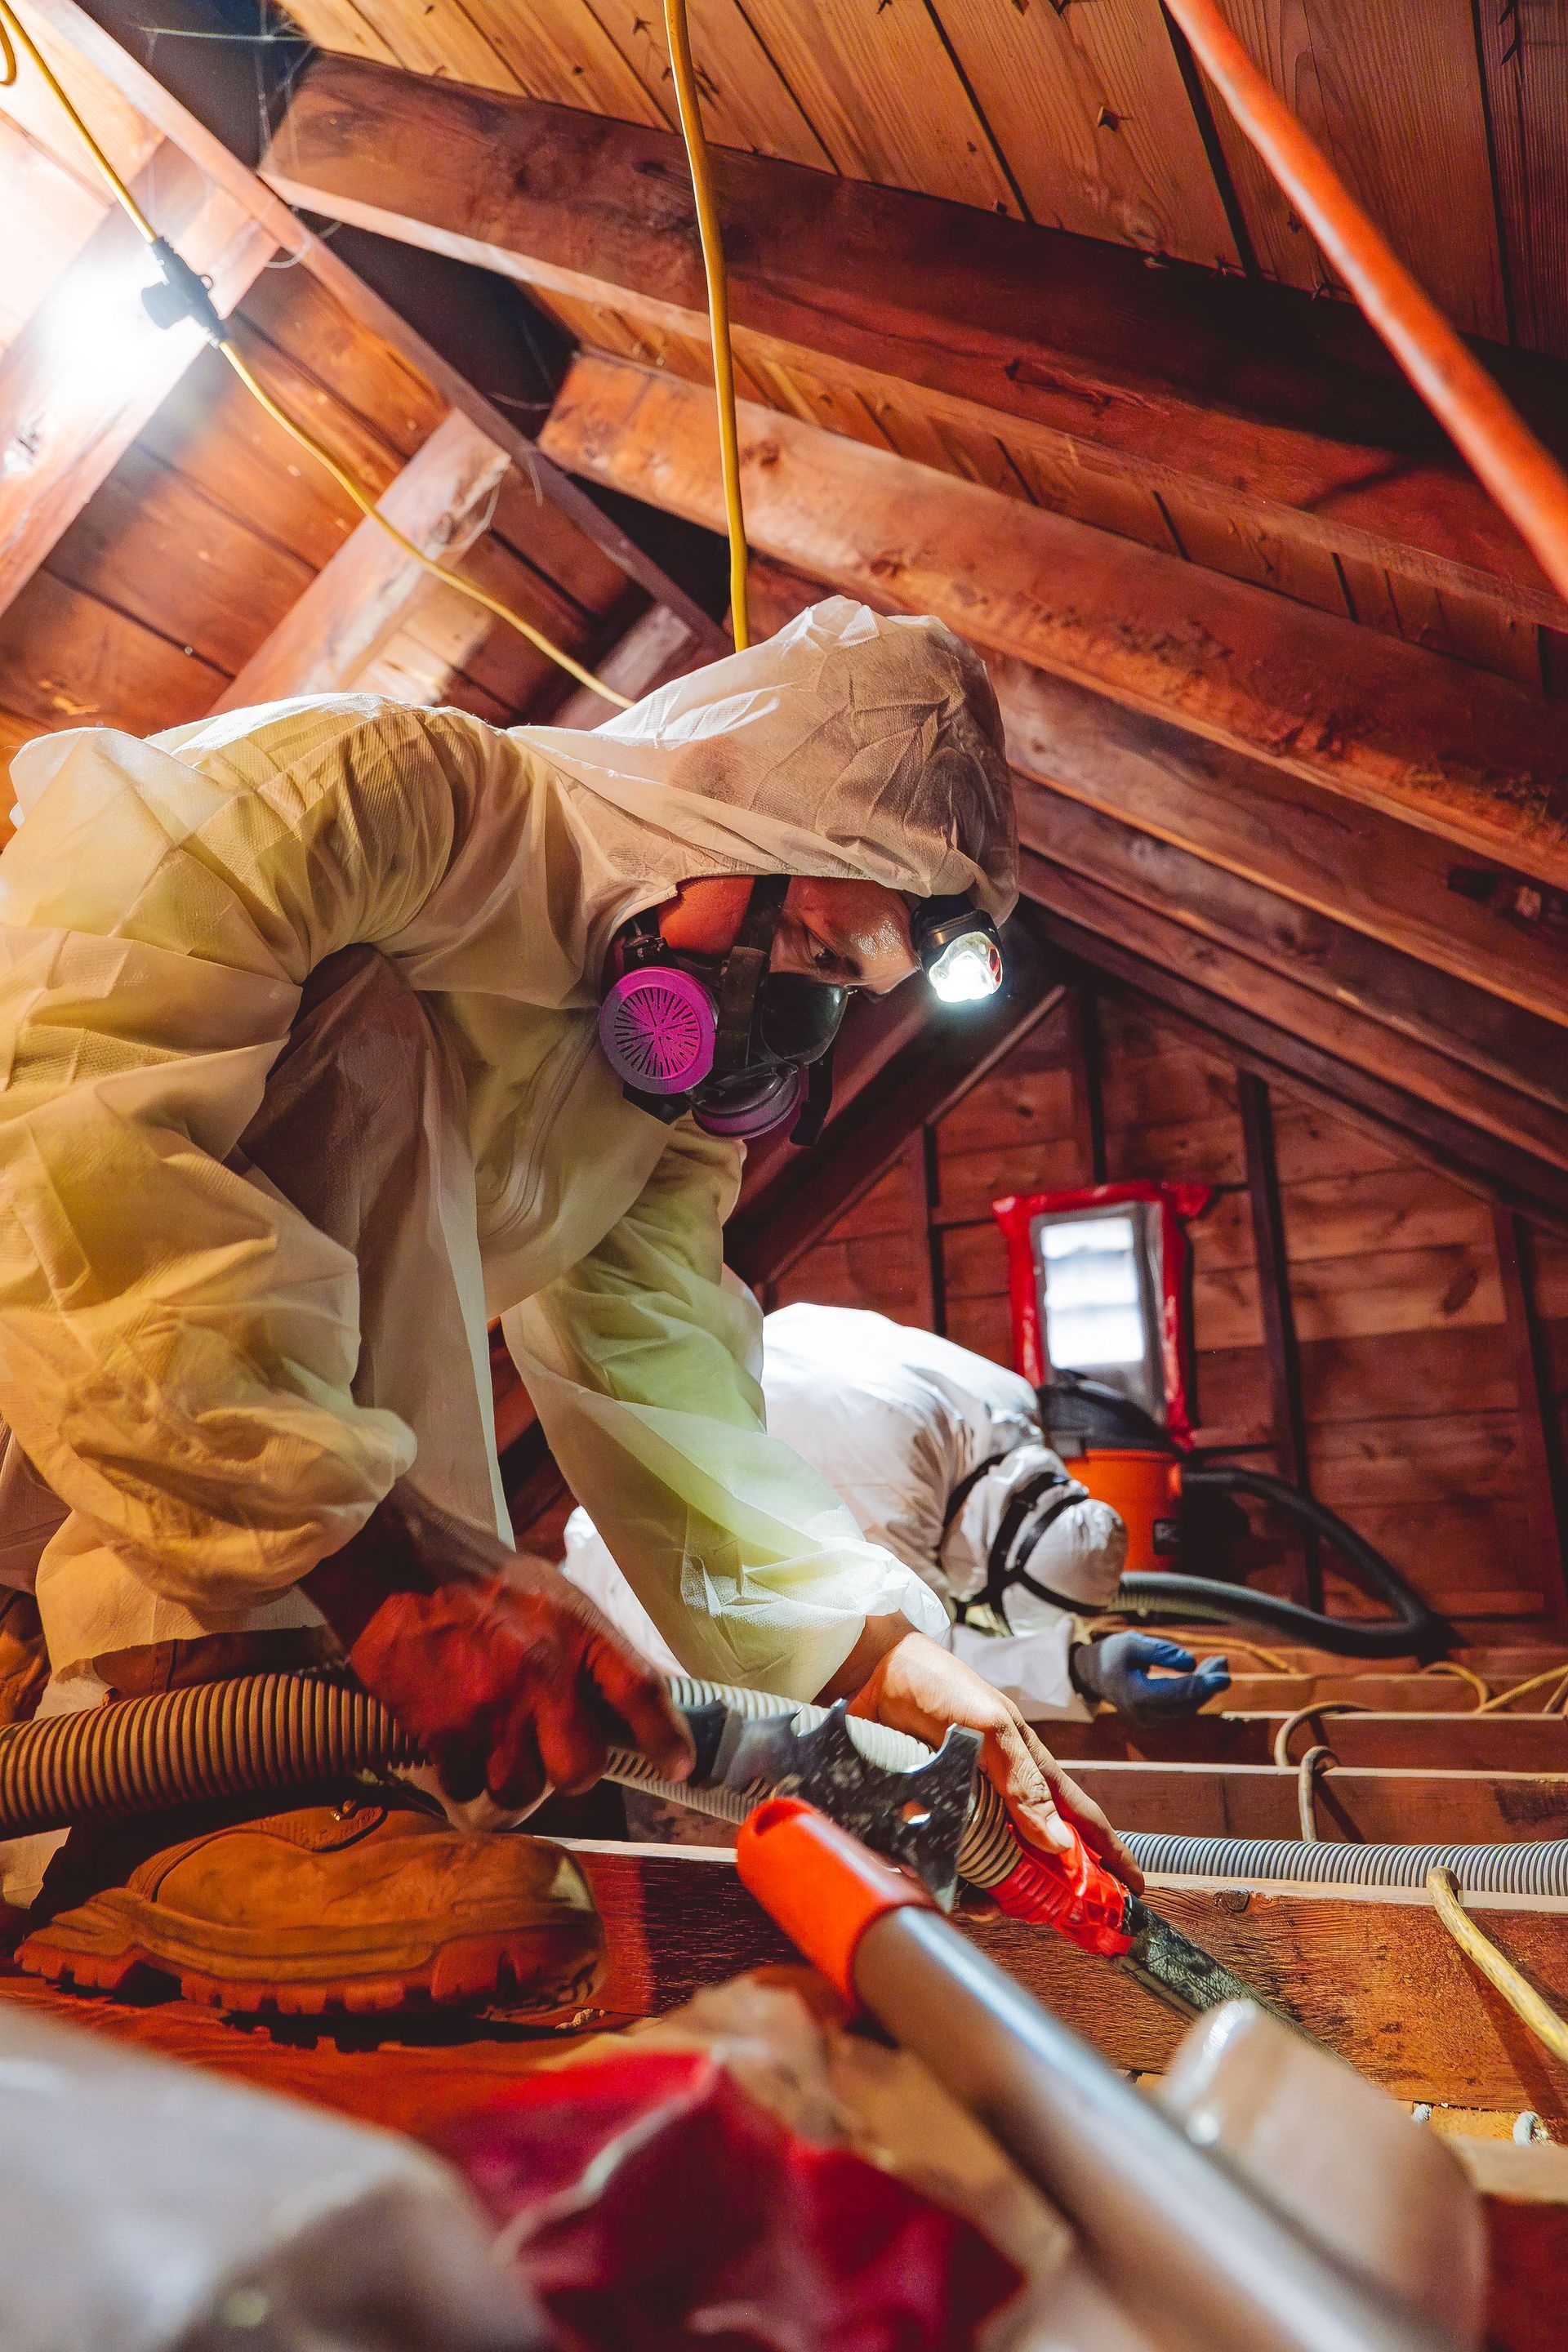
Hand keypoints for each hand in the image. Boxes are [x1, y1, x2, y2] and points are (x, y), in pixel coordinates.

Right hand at [306, 1490, 692, 1811]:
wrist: (395, 1564)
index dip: (665, 1736)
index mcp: (577, 1630)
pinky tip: (454, 1741)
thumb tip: (623, 1696)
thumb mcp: (552, 1594)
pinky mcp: (444, 1730)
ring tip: (494, 1747)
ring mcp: (492, 1706)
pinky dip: (462, 1774)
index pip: (641, 1690)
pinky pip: (466, 1786)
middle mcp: (543, 1672)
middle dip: (568, 1773)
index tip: (679, 1765)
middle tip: (551, 1756)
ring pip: (520, 1789)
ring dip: (509, 1778)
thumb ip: (587, 1645)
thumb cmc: (479, 1579)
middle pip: (580, 1769)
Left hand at [846, 1629, 1142, 1891]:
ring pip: (988, 1868)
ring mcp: (962, 1808)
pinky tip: (937, 1889)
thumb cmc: (939, 1685)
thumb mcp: (990, 1726)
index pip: (1078, 1817)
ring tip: (981, 1906)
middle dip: (1043, 1891)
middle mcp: (999, 1794)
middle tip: (1042, 1917)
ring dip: (989, 1893)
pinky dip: (942, 1881)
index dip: (1109, 1853)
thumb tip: (1059, 1842)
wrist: (868, 1673)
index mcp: (1027, 1769)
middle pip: (1034, 1856)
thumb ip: (1023, 1781)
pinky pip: (939, 1862)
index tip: (1132, 1889)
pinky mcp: (923, 1818)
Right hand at [1073, 1633, 1228, 1725]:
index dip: (1204, 1685)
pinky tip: (1204, 1677)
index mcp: (1137, 1696)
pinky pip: (1181, 1709)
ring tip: (1217, 1665)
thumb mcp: (1132, 1643)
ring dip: (1205, 1689)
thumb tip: (1191, 1662)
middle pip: (1187, 1703)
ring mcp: (1150, 1721)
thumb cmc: (1112, 1654)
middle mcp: (1145, 1715)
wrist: (1093, 1674)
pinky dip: (1195, 1694)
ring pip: (1187, 1708)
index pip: (1178, 1694)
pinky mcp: (1155, 1720)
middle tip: (1223, 1663)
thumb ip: (1160, 1651)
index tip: (1224, 1675)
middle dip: (1208, 1685)